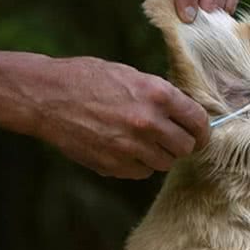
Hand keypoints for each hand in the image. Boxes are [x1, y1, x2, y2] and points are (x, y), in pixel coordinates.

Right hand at [35, 56, 208, 178]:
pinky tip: (126, 150)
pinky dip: (139, 165)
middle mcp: (149, 123)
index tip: (200, 133)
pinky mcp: (113, 165)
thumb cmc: (88, 78)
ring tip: (145, 142)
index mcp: (158, 95)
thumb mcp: (132, 75)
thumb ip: (161, 96)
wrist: (47, 96)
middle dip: (183, 143)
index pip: (199, 121)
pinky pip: (142, 173)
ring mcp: (131, 147)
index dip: (203, 130)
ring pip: (165, 163)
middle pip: (186, 147)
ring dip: (161, 155)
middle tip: (173, 139)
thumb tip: (184, 113)